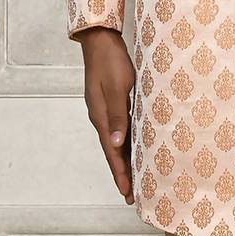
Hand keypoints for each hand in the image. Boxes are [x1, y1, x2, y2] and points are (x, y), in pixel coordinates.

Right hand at [79, 27, 135, 204]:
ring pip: (116, 141)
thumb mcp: (116, 87)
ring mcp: (104, 109)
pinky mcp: (110, 101)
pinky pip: (119, 128)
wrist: (100, 41)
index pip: (112, 152)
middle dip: (122, 172)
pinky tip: (134, 145)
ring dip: (124, 159)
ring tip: (134, 176)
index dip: (120, 173)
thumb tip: (116, 144)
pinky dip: (126, 141)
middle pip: (113, 151)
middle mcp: (101, 117)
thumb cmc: (111, 61)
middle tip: (131, 194)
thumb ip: (117, 115)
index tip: (127, 193)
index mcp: (101, 116)